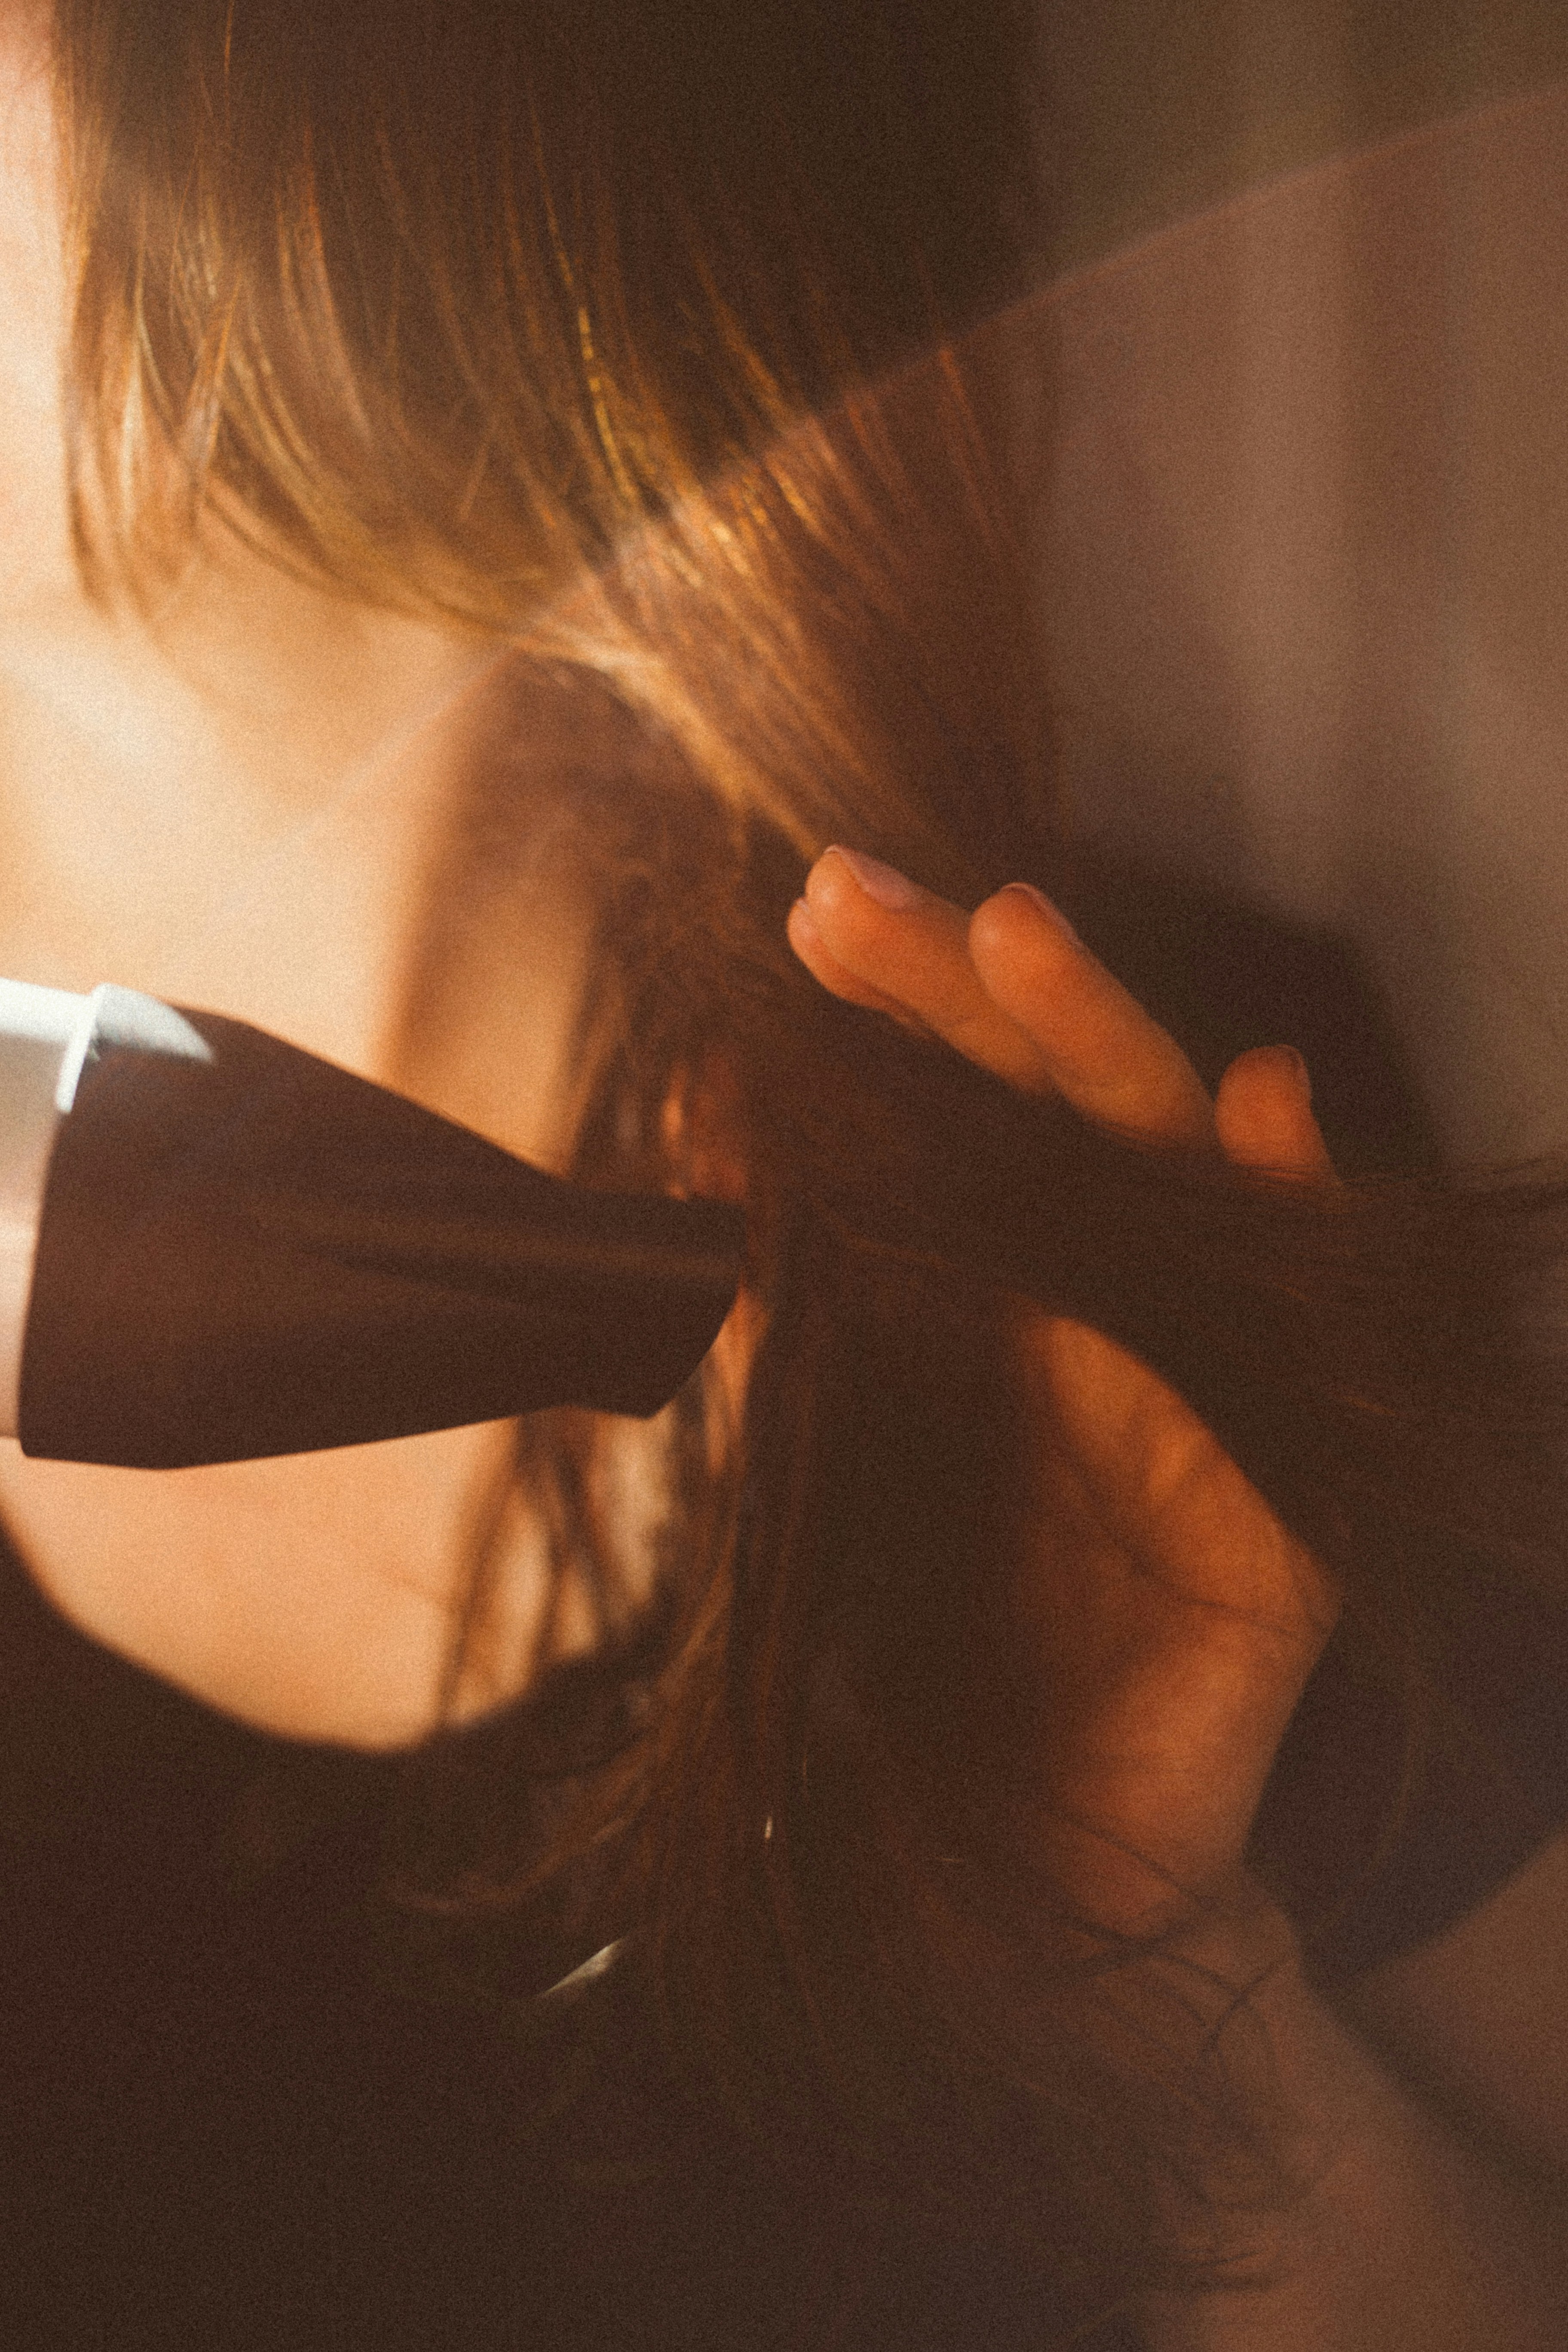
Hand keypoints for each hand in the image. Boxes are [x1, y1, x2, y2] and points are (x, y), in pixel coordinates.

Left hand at [787, 847, 1342, 1941]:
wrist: (1020, 1865)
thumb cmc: (935, 1646)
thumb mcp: (846, 1446)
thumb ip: (801, 1290)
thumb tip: (701, 1108)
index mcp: (1025, 1294)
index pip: (979, 1111)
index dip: (904, 1011)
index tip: (804, 920)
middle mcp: (1131, 1315)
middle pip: (1072, 1111)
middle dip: (971, 993)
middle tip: (856, 899)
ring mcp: (1217, 1399)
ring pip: (1189, 1186)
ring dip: (1108, 1052)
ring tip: (1017, 936)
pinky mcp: (1282, 1519)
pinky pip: (1302, 1364)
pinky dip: (1294, 1216)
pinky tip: (1268, 1105)